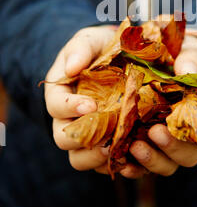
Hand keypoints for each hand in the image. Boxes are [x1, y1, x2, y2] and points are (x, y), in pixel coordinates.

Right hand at [45, 25, 119, 173]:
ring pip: (79, 158)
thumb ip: (80, 49)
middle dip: (82, 139)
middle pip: (63, 139)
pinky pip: (103, 164)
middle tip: (105, 134)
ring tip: (115, 150)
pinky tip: (130, 159)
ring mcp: (86, 135)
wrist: (118, 59)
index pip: (56, 106)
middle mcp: (68, 119)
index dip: (70, 108)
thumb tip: (72, 67)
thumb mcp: (89, 41)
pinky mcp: (104, 146)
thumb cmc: (99, 48)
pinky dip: (114, 165)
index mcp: (60, 94)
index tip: (91, 105)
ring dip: (95, 158)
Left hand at [122, 35, 196, 178]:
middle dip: (169, 149)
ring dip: (149, 160)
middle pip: (186, 157)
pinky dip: (130, 166)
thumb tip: (186, 69)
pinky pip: (139, 164)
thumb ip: (192, 60)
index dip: (189, 138)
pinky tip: (118, 162)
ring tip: (132, 147)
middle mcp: (188, 136)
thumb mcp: (192, 53)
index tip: (170, 127)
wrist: (167, 57)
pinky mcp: (143, 142)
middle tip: (153, 133)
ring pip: (163, 164)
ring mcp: (165, 142)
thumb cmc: (185, 56)